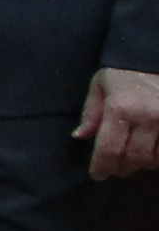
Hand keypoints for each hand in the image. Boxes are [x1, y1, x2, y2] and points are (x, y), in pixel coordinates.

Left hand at [84, 68, 158, 182]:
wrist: (152, 56)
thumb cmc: (124, 72)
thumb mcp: (100, 86)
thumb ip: (90, 113)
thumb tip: (79, 137)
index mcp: (121, 108)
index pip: (109, 149)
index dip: (102, 167)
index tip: (98, 174)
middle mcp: (147, 116)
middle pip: (133, 158)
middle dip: (121, 167)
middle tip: (116, 167)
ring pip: (154, 158)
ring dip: (142, 163)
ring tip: (133, 159)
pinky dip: (157, 155)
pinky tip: (151, 152)